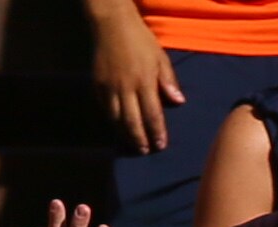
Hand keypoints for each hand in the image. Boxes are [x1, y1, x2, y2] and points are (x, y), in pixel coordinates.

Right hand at [89, 0, 184, 151]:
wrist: (111, 24)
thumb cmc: (140, 40)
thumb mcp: (160, 57)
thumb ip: (169, 81)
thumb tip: (179, 102)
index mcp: (144, 81)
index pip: (152, 114)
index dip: (157, 132)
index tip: (161, 145)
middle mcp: (126, 87)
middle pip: (132, 122)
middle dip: (139, 139)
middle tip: (145, 151)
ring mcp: (109, 87)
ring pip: (116, 119)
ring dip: (124, 134)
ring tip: (131, 144)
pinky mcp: (97, 84)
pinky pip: (104, 108)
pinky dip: (111, 120)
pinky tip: (117, 127)